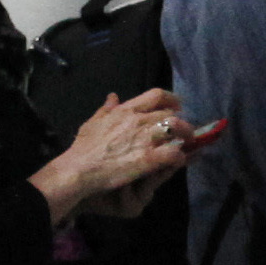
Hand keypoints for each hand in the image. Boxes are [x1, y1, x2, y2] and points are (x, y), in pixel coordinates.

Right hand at [35, 89, 208, 223]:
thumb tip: (113, 96)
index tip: (177, 106)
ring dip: (186, 136)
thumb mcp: (93, 122)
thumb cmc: (83, 148)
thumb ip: (106, 109)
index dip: (172, 99)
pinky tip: (178, 161)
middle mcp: (138, 121)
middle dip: (182, 122)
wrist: (78, 169)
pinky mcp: (147, 159)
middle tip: (184, 132)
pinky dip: (180, 157)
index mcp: (126, 111)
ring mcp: (145, 139)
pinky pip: (174, 153)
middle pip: (171, 114)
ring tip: (187, 144)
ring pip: (177, 128)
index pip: (157, 95)